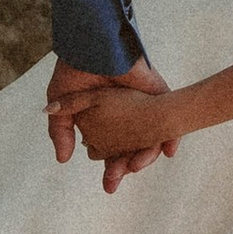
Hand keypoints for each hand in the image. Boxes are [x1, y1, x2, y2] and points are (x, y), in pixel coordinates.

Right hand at [47, 55, 175, 190]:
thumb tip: (63, 160)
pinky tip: (168, 151)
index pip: (111, 152)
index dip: (111, 167)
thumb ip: (61, 131)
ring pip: (151, 139)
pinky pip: (171, 118)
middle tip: (117, 185)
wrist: (92, 48)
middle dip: (125, 169)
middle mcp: (125, 117)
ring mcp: (143, 106)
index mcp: (104, 121)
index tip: (109, 184)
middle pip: (131, 150)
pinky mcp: (158, 94)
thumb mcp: (62, 103)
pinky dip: (171, 137)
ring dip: (146, 157)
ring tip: (136, 167)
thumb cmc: (74, 70)